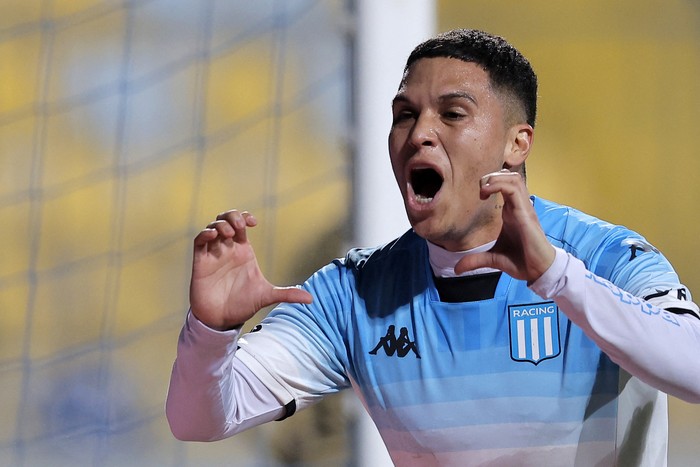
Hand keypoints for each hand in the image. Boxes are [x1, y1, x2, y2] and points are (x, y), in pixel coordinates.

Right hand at [190, 210, 312, 329]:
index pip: (241, 224)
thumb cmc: (243, 304)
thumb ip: (287, 294)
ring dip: (220, 225)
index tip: (253, 222)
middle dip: (231, 216)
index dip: (245, 217)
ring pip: (212, 227)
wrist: (222, 320)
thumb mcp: (267, 295)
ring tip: (229, 234)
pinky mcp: (201, 262)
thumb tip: (311, 299)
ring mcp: (213, 254)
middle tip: (240, 225)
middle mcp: (228, 249)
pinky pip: (199, 242)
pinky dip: (205, 234)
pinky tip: (213, 236)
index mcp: (243, 250)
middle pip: (226, 220)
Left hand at [455, 170, 554, 282]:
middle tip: (480, 190)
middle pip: (508, 176)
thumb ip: (475, 260)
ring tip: (484, 190)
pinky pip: (515, 189)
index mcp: (511, 211)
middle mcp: (518, 206)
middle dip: (491, 176)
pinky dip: (500, 185)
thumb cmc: (521, 261)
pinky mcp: (526, 213)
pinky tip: (488, 193)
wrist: (539, 271)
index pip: (504, 184)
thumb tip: (457, 269)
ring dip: (496, 178)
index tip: (479, 195)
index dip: (490, 182)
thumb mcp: (492, 259)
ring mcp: (523, 207)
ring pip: (513, 178)